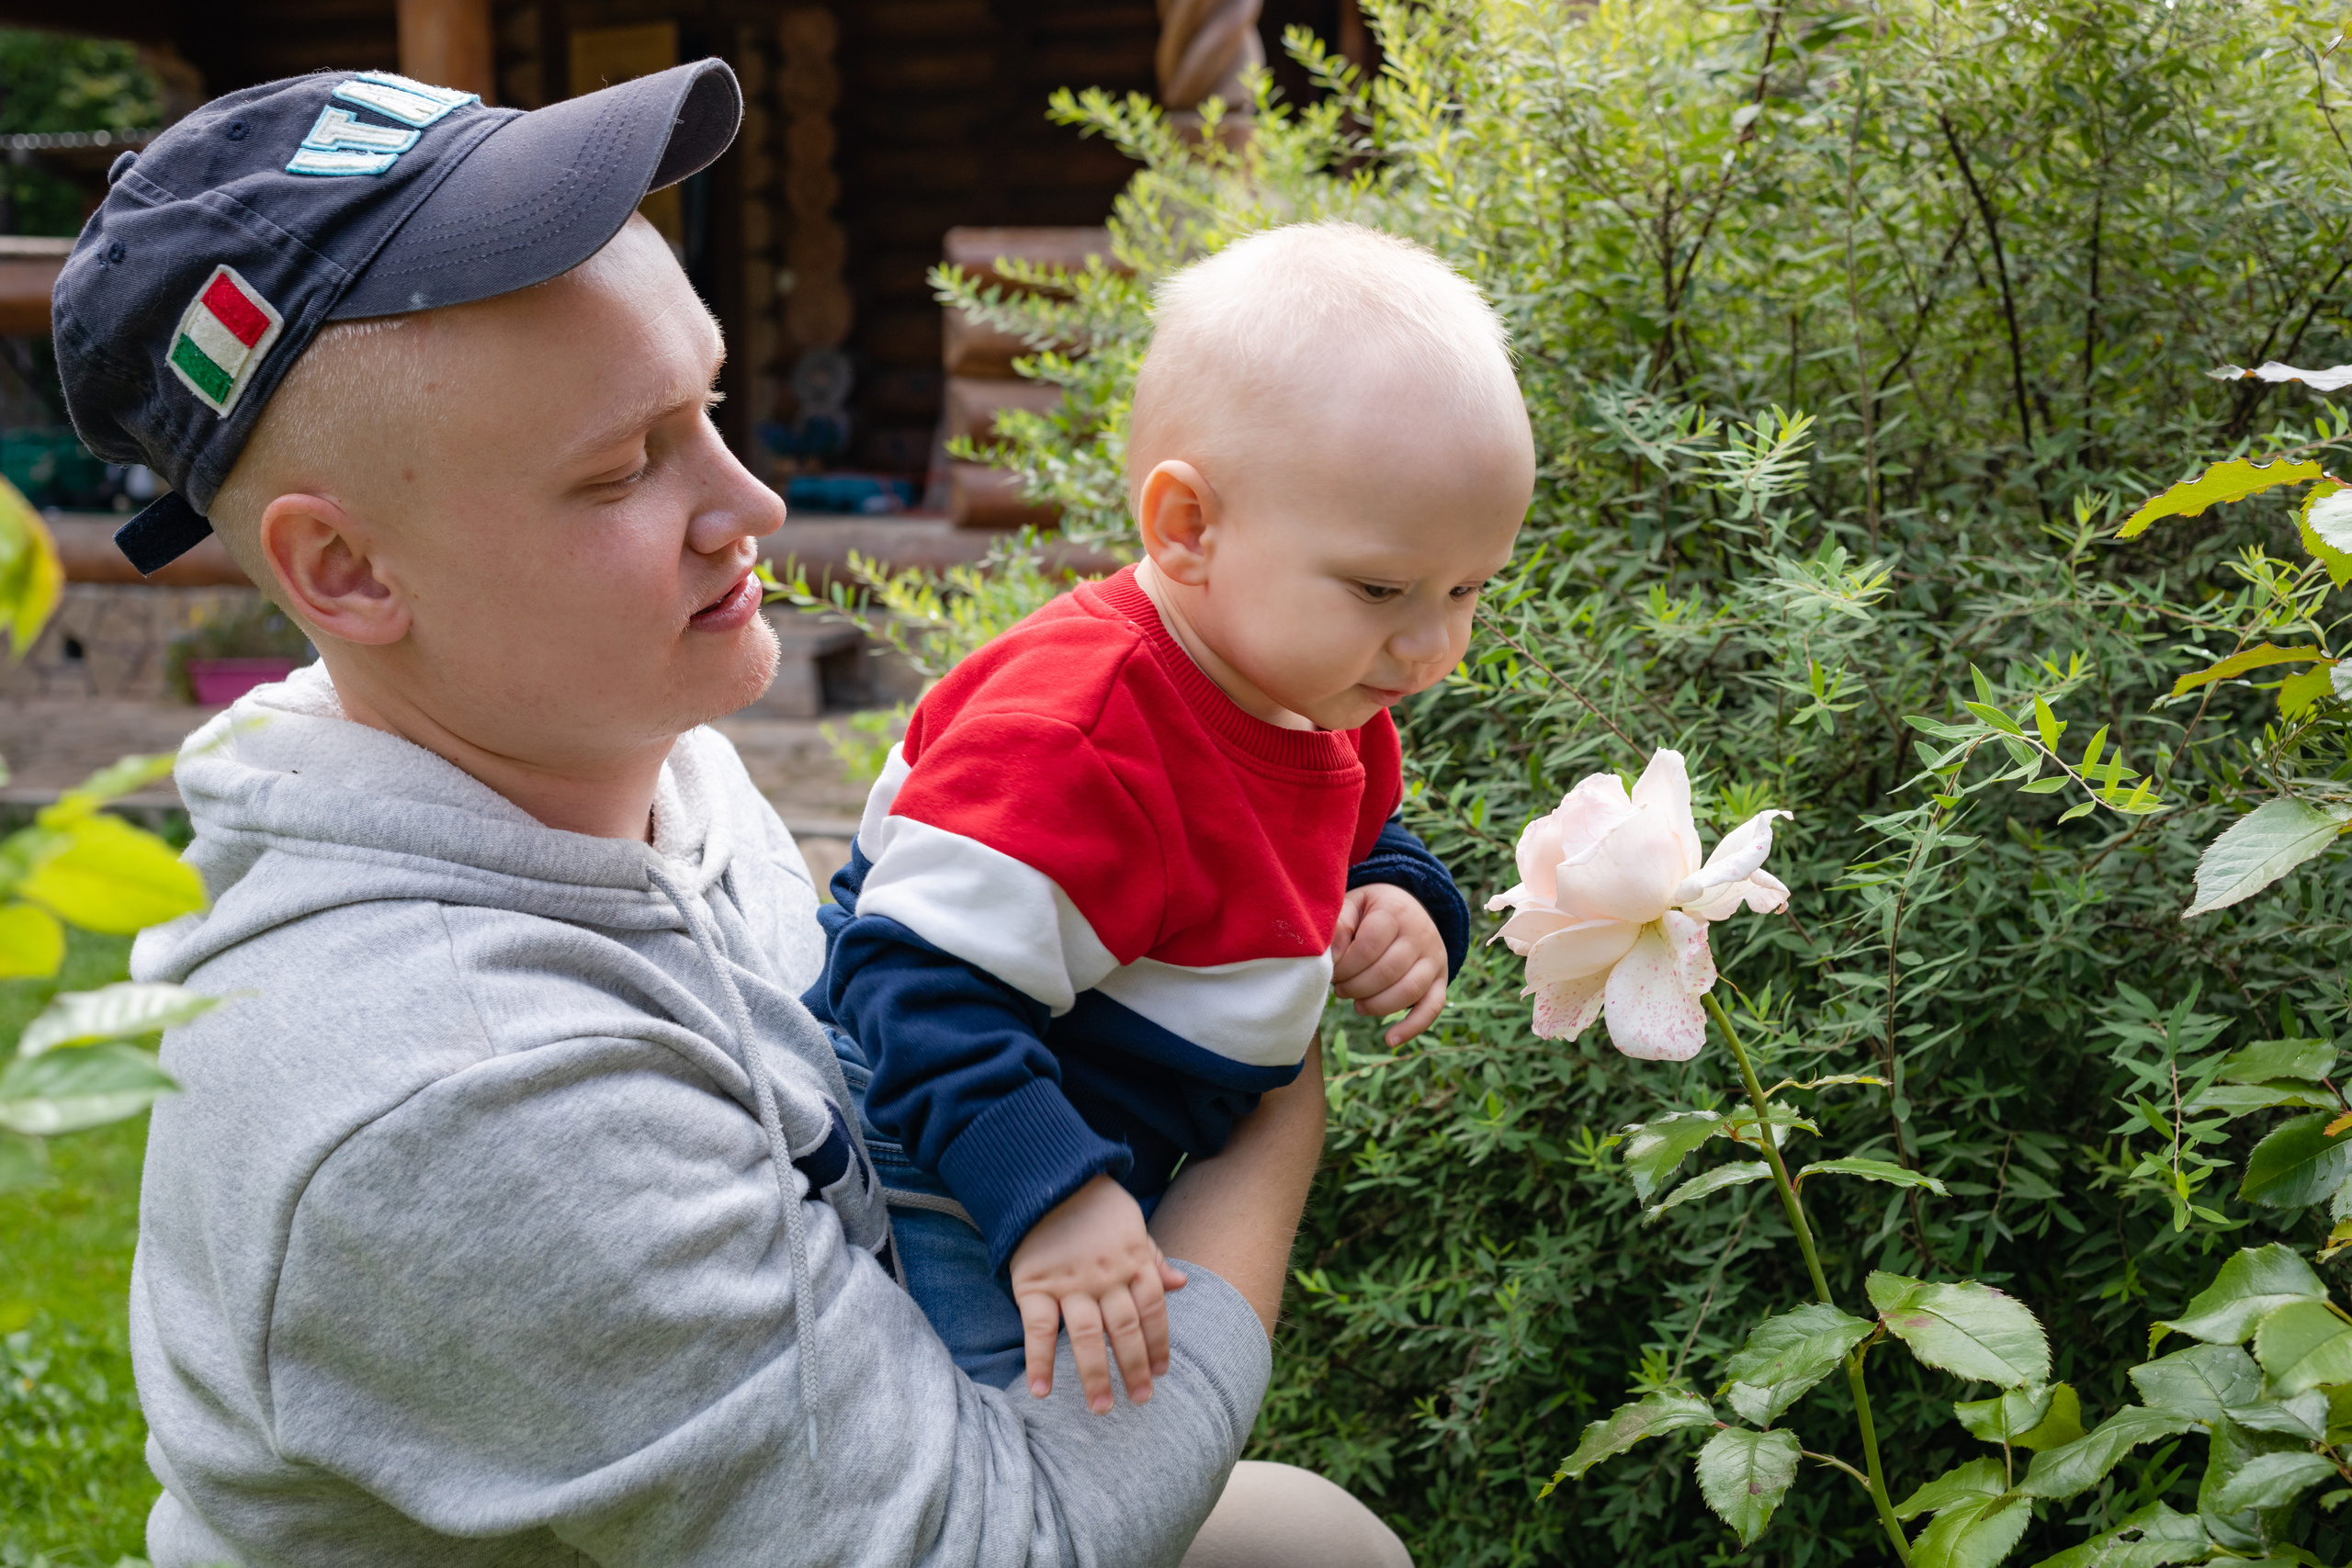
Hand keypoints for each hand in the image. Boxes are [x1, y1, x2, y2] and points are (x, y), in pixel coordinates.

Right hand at [1009, 1174, 1187, 1412]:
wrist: (1047, 1176)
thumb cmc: (1095, 1203)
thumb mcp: (1133, 1224)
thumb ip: (1153, 1258)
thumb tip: (1182, 1284)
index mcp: (1133, 1261)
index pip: (1153, 1310)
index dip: (1159, 1343)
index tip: (1162, 1373)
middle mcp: (1105, 1276)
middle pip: (1125, 1329)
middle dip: (1135, 1368)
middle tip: (1141, 1401)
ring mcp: (1069, 1282)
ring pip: (1087, 1336)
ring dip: (1095, 1375)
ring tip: (1102, 1409)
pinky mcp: (1034, 1284)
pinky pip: (1037, 1329)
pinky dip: (1039, 1361)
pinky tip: (1041, 1391)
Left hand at [1331, 883, 1448, 1045]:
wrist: (1408, 908)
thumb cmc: (1370, 911)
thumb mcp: (1352, 906)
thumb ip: (1339, 926)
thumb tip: (1330, 957)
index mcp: (1395, 911)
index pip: (1369, 946)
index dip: (1345, 966)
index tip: (1331, 971)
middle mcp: (1421, 934)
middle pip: (1387, 971)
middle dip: (1356, 987)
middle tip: (1339, 988)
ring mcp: (1435, 958)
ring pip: (1409, 991)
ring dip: (1376, 1006)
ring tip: (1356, 1004)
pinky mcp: (1441, 979)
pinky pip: (1432, 1008)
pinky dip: (1412, 1028)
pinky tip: (1390, 1040)